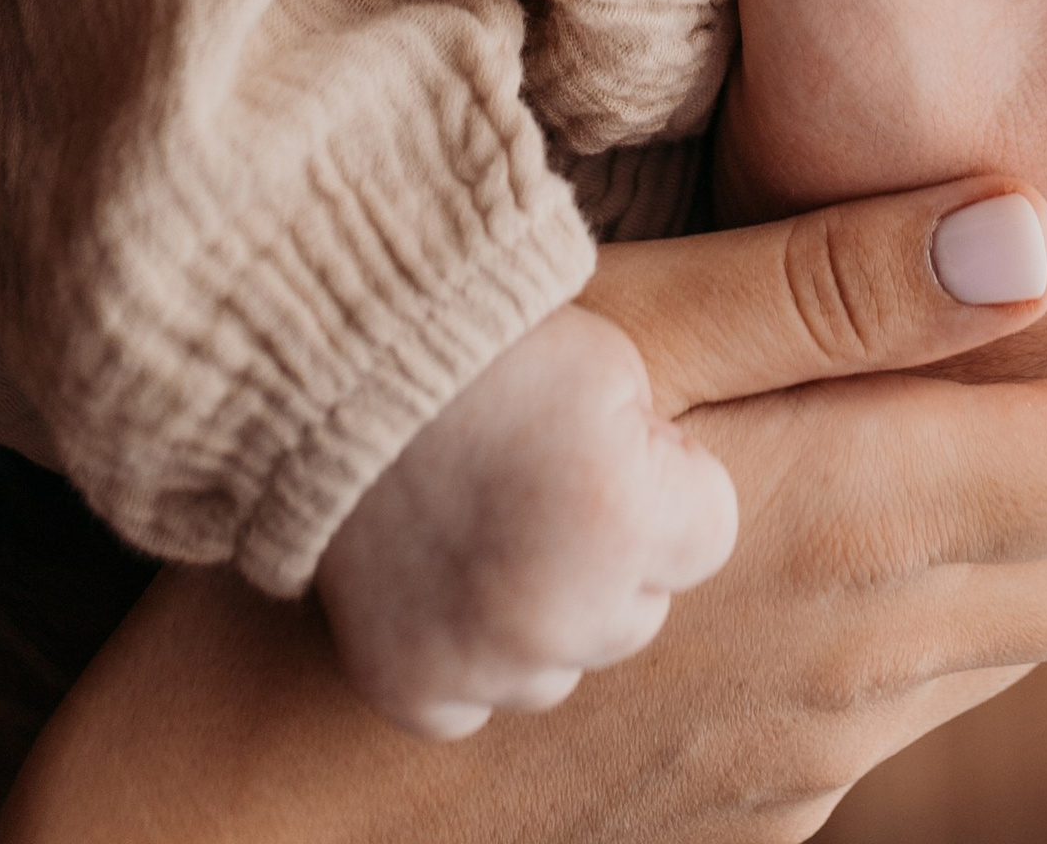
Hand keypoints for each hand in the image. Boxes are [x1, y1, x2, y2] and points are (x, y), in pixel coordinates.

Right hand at [0, 181, 1046, 843]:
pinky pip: (934, 673)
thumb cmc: (397, 506)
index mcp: (854, 534)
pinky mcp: (760, 788)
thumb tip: (1037, 225)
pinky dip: (984, 559)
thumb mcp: (598, 338)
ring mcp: (820, 749)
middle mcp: (873, 664)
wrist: (243, 809)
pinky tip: (898, 456)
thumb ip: (821, 287)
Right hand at [314, 306, 736, 739]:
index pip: (710, 535)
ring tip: (491, 523)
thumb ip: (661, 455)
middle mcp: (558, 609)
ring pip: (563, 666)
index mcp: (622, 516)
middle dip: (611, 554)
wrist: (336, 362)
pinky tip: (443, 577)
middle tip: (544, 481)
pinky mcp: (409, 684)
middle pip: (641, 611)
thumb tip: (675, 507)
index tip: (620, 446)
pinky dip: (464, 652)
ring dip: (543, 611)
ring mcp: (481, 658)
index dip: (670, 482)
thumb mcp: (612, 361)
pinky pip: (474, 704)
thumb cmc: (483, 341)